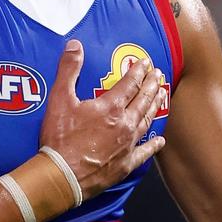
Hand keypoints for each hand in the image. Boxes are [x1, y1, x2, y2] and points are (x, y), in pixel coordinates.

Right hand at [39, 39, 165, 198]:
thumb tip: (75, 45)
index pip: (130, 84)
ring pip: (147, 121)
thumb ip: (68, 70)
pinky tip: (160, 140)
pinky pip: (144, 152)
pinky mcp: (125, 164)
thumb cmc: (59, 138)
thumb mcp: (59, 99)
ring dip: (155, 106)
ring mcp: (127, 145)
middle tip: (159, 74)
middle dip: (152, 84)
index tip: (146, 62)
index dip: (138, 71)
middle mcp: (124, 124)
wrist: (61, 176)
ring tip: (162, 95)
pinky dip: (153, 145)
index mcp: (111, 107)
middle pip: (143, 100)